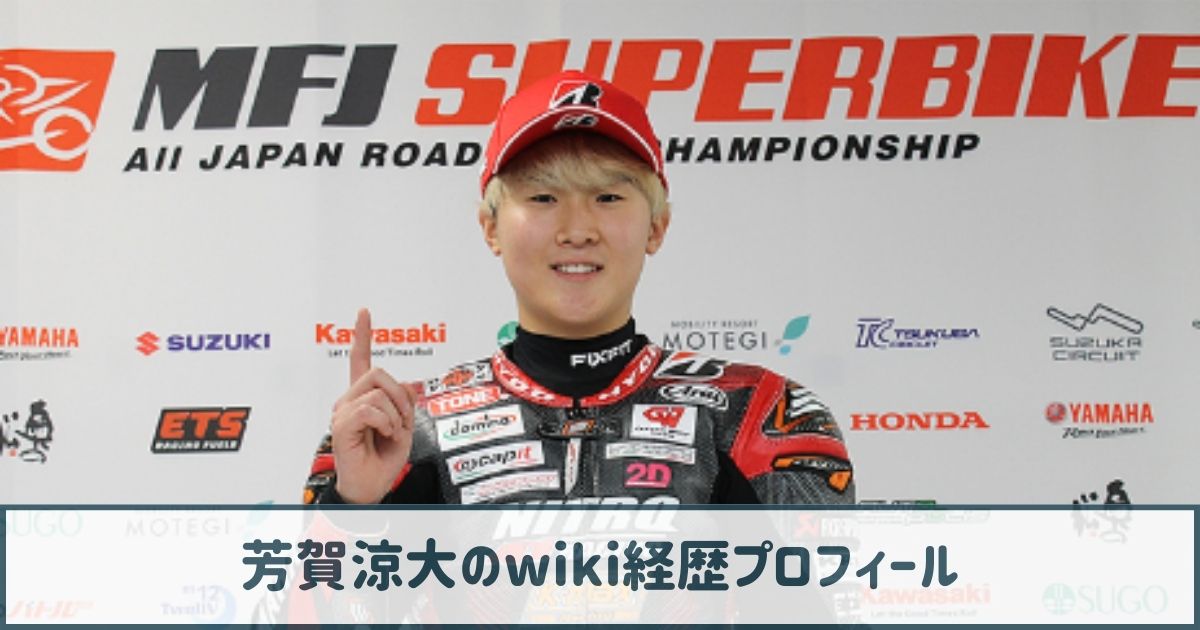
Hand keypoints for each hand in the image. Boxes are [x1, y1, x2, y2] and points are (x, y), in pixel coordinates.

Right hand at [330, 308, 416, 502]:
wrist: (371, 487)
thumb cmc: (383, 459)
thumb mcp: (404, 427)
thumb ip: (405, 402)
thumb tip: (408, 386)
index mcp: (364, 398)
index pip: (360, 360)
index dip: (363, 335)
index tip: (364, 312)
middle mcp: (349, 400)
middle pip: (379, 373)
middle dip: (400, 397)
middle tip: (401, 422)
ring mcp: (343, 412)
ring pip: (378, 392)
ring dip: (395, 415)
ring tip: (390, 434)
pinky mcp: (341, 425)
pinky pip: (370, 410)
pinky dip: (385, 423)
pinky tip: (382, 435)